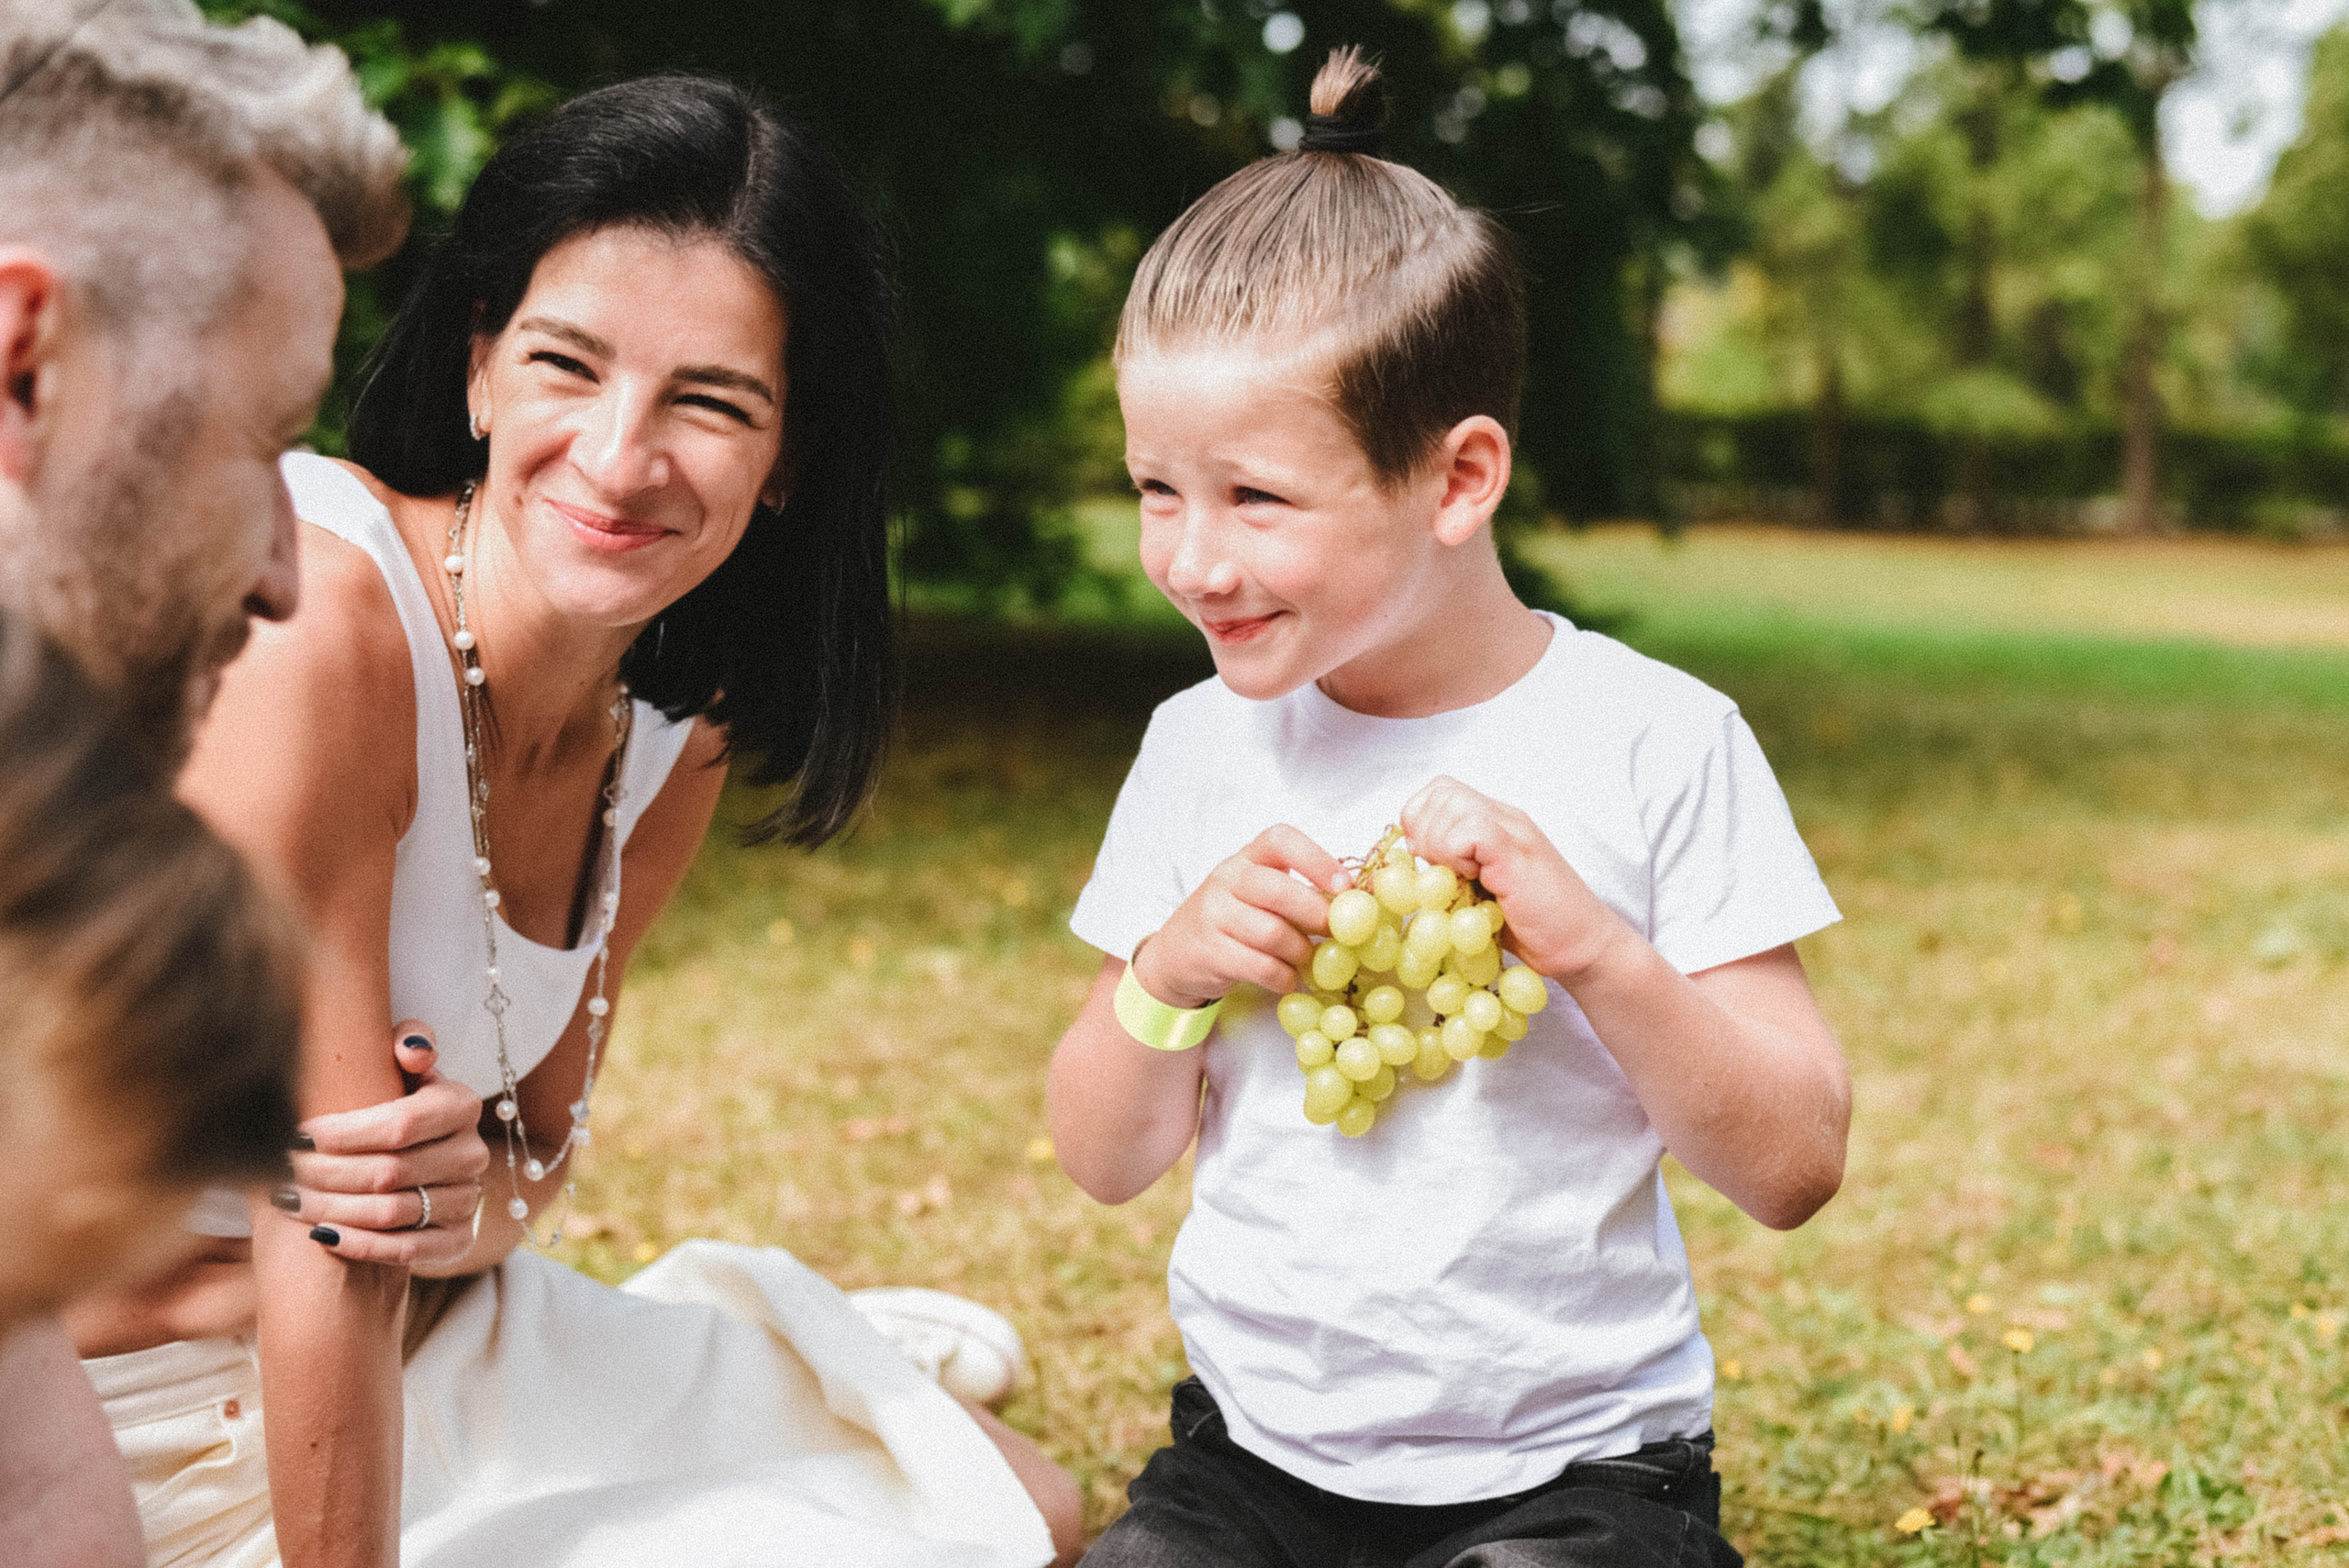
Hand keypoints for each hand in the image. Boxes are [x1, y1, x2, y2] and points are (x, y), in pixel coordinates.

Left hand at [276, 1023, 489, 1268]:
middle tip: (281, 1172)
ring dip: (333, 1210)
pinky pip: (407, 1250)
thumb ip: (404, 1042)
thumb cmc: (394, 1106)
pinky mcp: (458, 1238)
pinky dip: (360, 1245)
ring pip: (393, 1213)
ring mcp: (468, 1199)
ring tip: (288, 1201)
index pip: (399, 1124)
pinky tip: (320, 1234)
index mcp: (461, 1105)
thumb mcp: (400, 1067)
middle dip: (326, 1173)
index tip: (295, 1134)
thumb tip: (410, 1050)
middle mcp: (472, 1153)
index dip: (343, 1134)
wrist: (416, 1161)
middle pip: (390, 1172)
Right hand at [1132, 825, 1348, 1008]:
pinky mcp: (1210, 952)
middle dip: (1315, 914)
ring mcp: (1213, 915)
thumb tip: (1354, 907)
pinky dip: (1283, 977)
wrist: (1174, 955)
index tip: (1343, 885)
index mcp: (1247, 858)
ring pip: (1272, 934)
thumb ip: (1297, 894)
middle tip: (1336, 932)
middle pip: (1278, 890)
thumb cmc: (1231, 921)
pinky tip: (1287, 979)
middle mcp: (1227, 879)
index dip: (1316, 859)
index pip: (1280, 840)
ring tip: (1305, 959)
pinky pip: (1260, 966)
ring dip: (1300, 952)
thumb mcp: (1257, 896)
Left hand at [1400, 776, 1630, 984]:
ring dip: (1440, 844)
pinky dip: (1457, 854)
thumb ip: (1453, 869)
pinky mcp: (1516, 852)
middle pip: (1440, 791)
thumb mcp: (1482, 891)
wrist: (1585, 946)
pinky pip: (1470, 829)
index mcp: (1495, 822)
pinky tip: (1473, 880)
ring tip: (1460, 879)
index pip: (1438, 793)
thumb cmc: (1536, 926)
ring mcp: (1513, 831)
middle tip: (1441, 872)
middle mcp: (1504, 818)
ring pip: (1450, 802)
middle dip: (1424, 831)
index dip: (1421, 822)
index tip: (1428, 862)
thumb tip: (1411, 863)